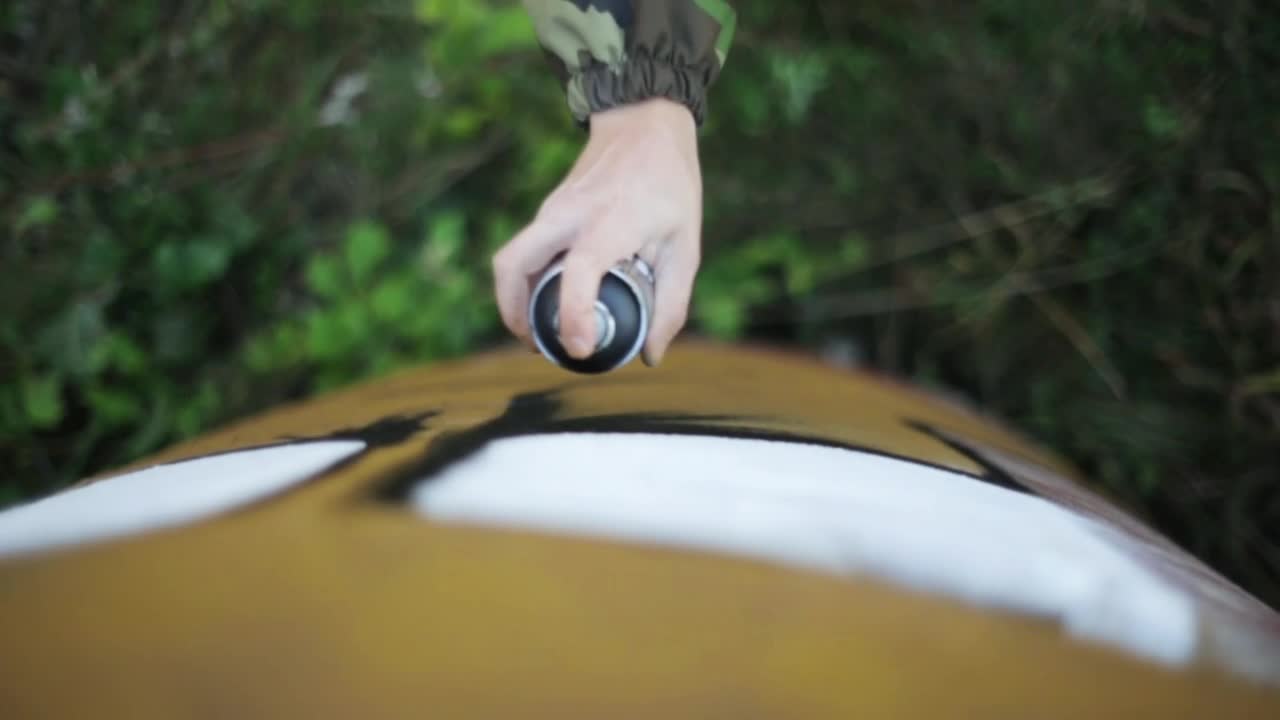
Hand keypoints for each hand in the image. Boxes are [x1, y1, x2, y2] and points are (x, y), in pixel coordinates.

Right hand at [492, 97, 702, 366]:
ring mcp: (551, 210)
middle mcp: (569, 215)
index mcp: (610, 221)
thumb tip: (650, 354)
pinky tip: (549, 301)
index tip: (578, 348)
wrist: (642, 122)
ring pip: (510, 260)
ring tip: (539, 332)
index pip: (579, 272)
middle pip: (513, 267)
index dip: (574, 314)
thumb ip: (671, 303)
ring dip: (514, 300)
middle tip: (538, 346)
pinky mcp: (547, 211)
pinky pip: (523, 251)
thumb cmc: (668, 183)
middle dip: (514, 314)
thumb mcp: (686, 245)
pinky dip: (524, 281)